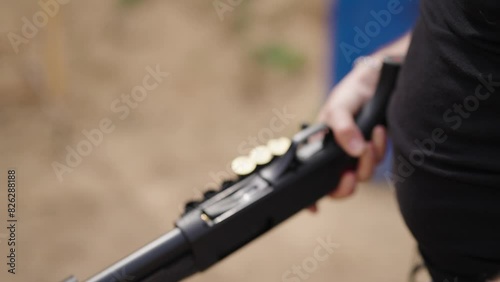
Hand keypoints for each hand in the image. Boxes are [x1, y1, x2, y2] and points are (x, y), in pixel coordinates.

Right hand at [309, 58, 387, 211]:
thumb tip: (353, 152)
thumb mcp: (341, 105)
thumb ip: (342, 127)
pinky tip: (378, 132)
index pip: (310, 176)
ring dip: (367, 161)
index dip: (310, 196)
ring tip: (370, 138)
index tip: (314, 209)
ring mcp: (354, 153)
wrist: (382, 78)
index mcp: (319, 145)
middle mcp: (335, 153)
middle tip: (351, 174)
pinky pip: (376, 162)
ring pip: (361, 175)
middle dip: (346, 184)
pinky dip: (378, 150)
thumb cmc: (353, 89)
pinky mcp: (373, 150)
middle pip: (337, 185)